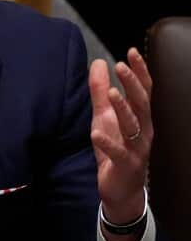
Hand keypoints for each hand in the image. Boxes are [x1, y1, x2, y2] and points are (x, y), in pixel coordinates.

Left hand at [88, 48, 152, 227]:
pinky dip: (107, 143)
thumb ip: (100, 92)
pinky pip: (117, 152)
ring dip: (123, 108)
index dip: (140, 71)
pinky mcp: (125, 165)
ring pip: (133, 126)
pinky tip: (96, 134)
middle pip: (141, 103)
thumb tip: (98, 63)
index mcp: (140, 117)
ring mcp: (136, 148)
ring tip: (112, 92)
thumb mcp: (103, 118)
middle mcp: (143, 130)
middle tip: (122, 65)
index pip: (144, 90)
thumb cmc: (114, 149)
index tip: (132, 52)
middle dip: (133, 84)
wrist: (121, 189)